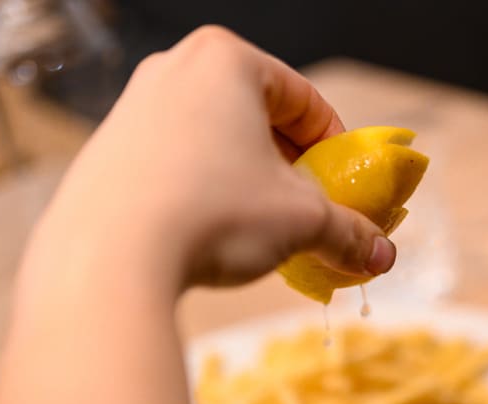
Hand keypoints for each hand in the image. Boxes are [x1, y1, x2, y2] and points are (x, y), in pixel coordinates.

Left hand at [30, 25, 393, 290]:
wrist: (108, 257)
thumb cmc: (212, 214)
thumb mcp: (300, 221)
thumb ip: (348, 232)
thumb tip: (382, 258)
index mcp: (226, 60)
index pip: (304, 99)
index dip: (336, 148)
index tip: (347, 187)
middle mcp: (173, 69)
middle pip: (256, 117)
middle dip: (290, 167)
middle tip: (310, 210)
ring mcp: (132, 108)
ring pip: (213, 140)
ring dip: (247, 182)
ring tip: (262, 230)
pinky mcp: (106, 151)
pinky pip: (173, 164)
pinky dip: (203, 192)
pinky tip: (210, 236)